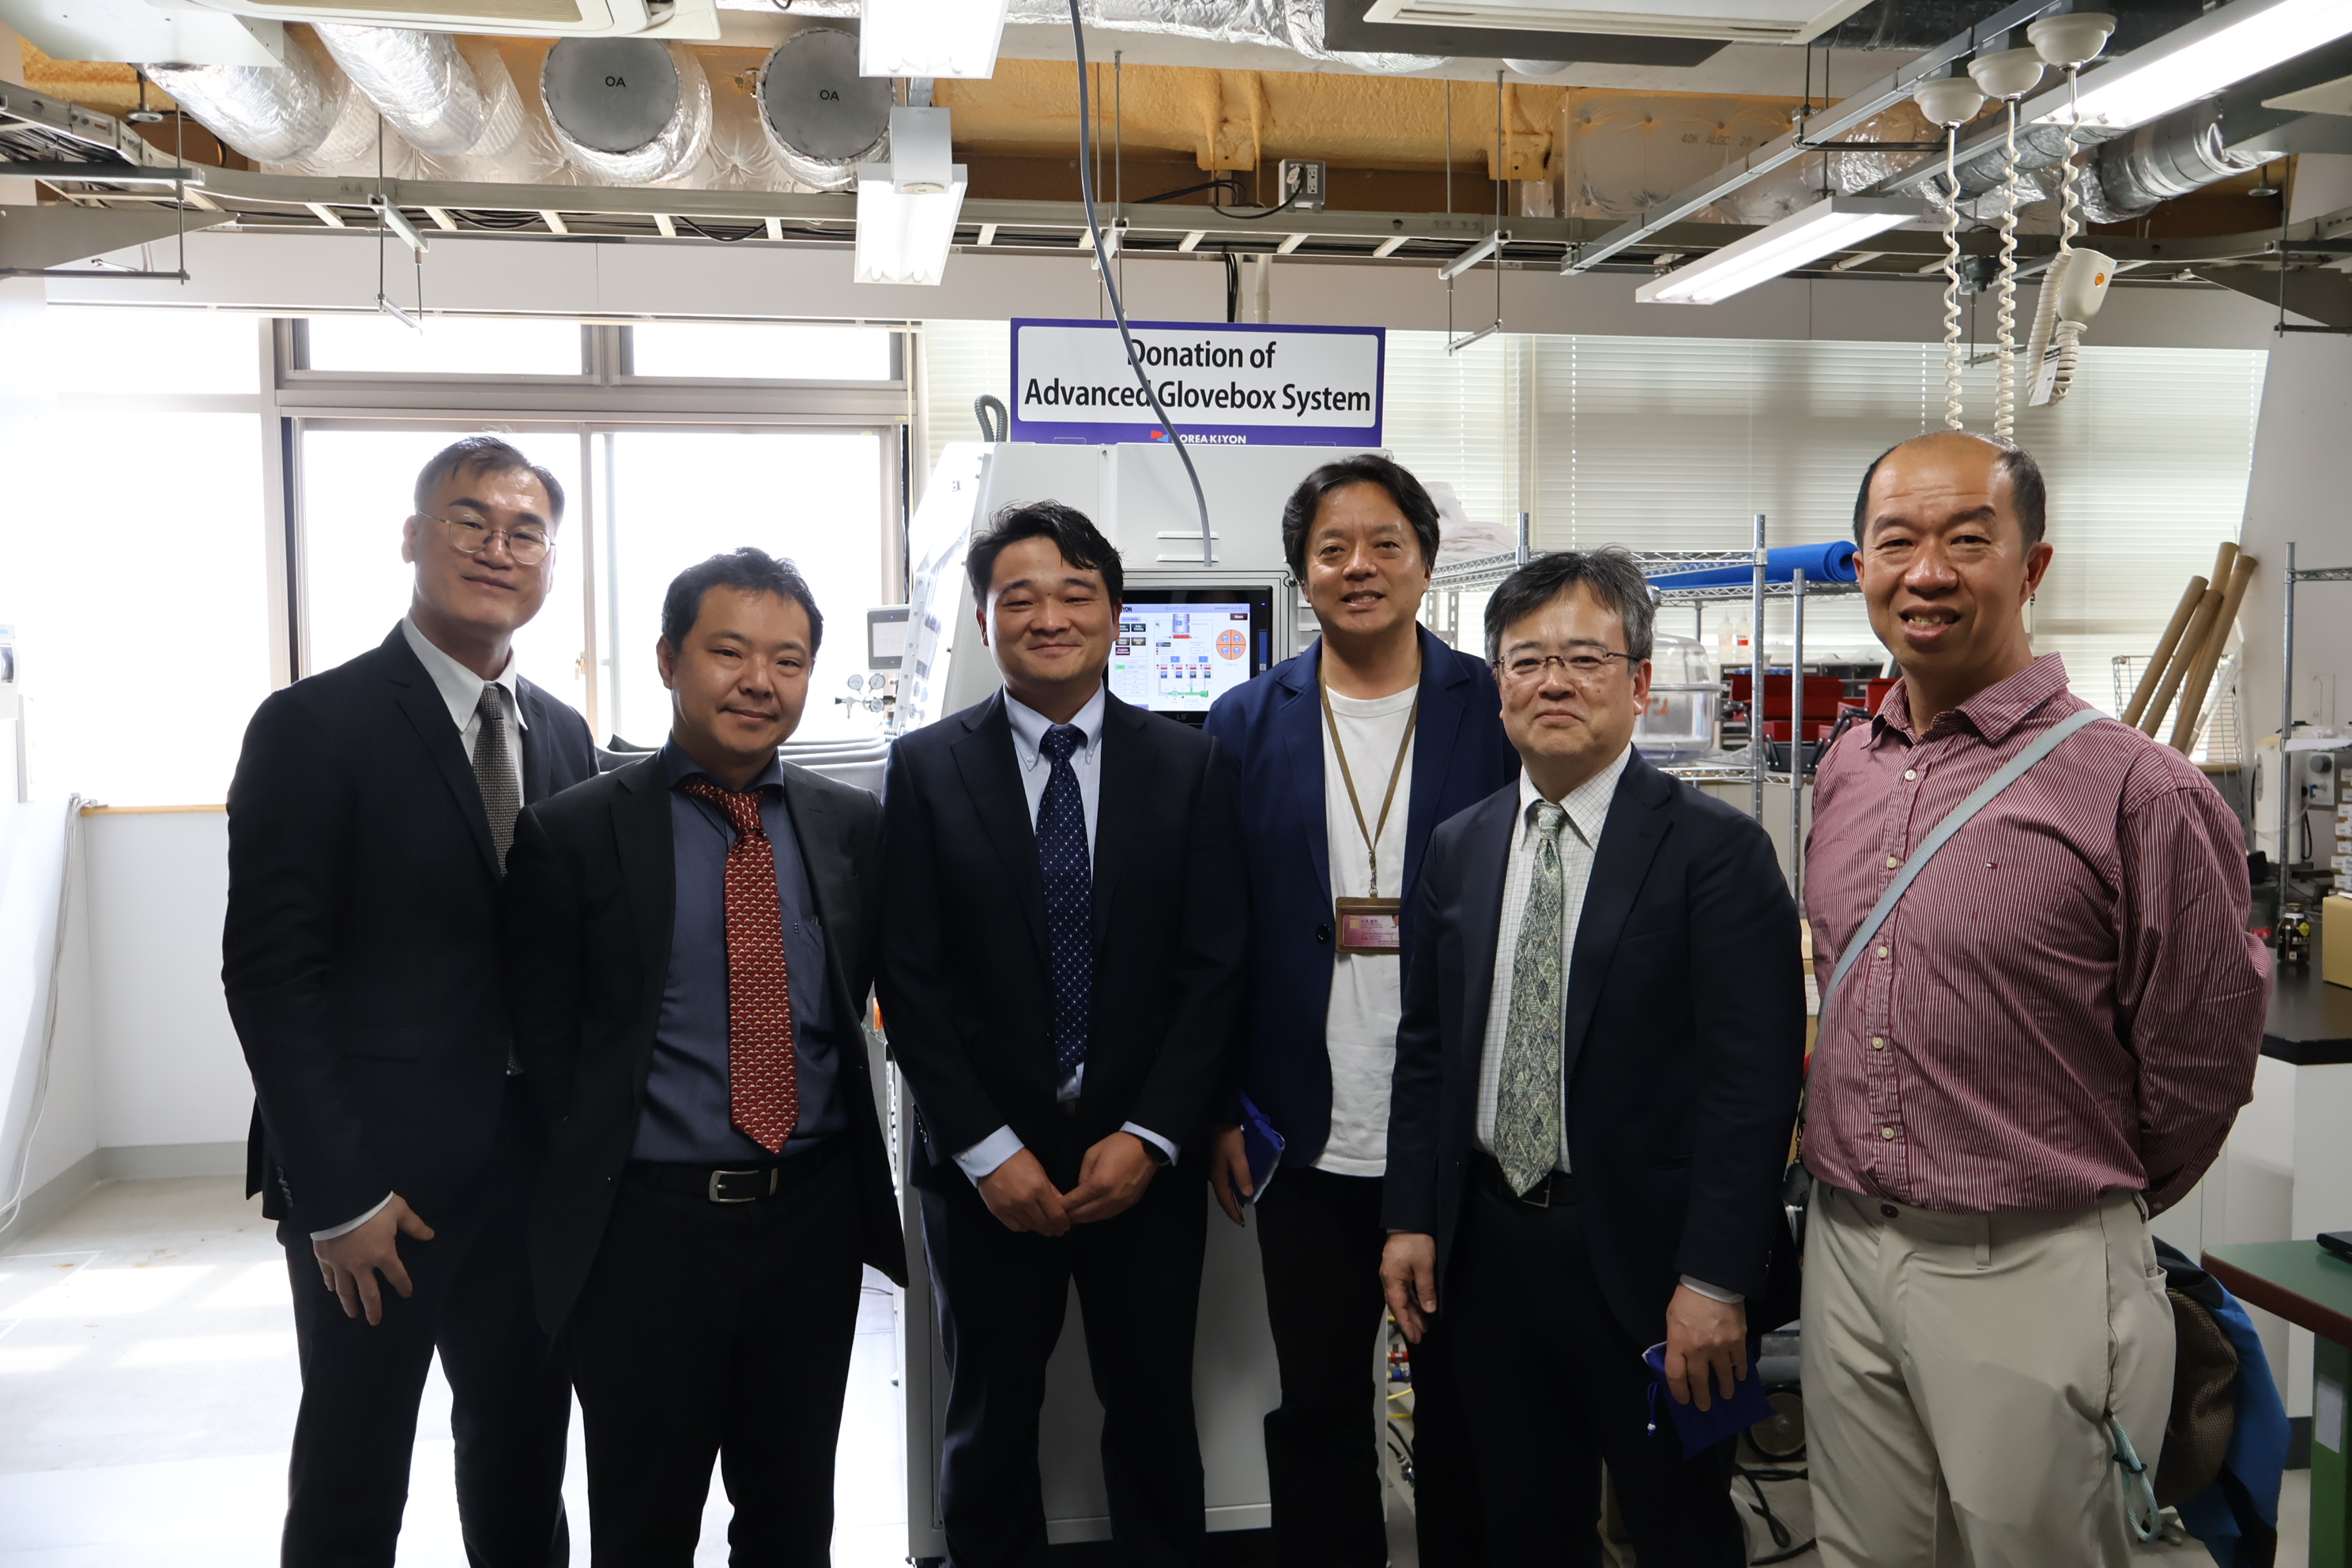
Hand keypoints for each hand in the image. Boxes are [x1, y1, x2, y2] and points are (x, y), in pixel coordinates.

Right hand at [313, 1196, 433, 1326]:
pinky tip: (332, 1290)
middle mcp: (361, 1265)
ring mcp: (340, 1264)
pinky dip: (331, 1285)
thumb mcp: (399, 1210)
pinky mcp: (324, 1258)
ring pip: (345, 1290)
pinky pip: (328, 1276)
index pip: (396, 1275)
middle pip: (368, 1293)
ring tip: (353, 1314)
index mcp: (383, 1254)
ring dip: (350, 1304)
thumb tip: (430, 1236)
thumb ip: (414, 1225)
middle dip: (373, 1309)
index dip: (403, 1285)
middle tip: (375, 1322)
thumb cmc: (372, 1204)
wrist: (337, 1199)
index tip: (407, 1294)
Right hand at [976, 1149, 1070, 1235]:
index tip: (1066, 1226)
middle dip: (1053, 1228)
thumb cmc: (1019, 1159)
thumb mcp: (1040, 1171)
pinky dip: (1024, 1227)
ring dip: (1040, 1229)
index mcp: (1039, 1188)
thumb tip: (1063, 1205)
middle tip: (1057, 1231)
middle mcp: (1025, 1201)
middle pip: (1043, 1222)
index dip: (1063, 1223)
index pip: (1055, 1213)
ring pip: (1030, 1226)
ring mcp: (1010, 1207)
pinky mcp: (998, 1211)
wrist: (992, 1155)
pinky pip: (1015, 1226)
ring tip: (1045, 1229)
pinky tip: (1029, 1225)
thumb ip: (1051, 1190)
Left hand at [1063, 1132, 1159, 1223]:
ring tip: (1072, 1217)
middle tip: (1059, 1216)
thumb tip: (1081, 1191)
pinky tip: (1090, 1213)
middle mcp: (1110, 1198)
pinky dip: (1097, 1216)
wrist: (1147, 1147)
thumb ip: (1083, 1175)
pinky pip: (1109, 1215)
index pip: (1075, 1201)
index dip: (1063, 1206)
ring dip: (1083, 1219)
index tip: (1054, 1208)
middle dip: (1071, 1215)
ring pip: (1097, 1218)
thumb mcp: (1092, 1154)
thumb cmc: (1117, 1146)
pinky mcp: (1129, 1204)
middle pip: (1085, 1214)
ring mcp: (1121, 1203)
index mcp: (1099, 1183)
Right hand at [1207, 1125, 1251, 1224]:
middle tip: (1240, 1217)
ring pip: (1224, 1188)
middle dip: (1231, 1207)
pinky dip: (1232, 1188)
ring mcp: (1217, 1167)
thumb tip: (1247, 1194)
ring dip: (1231, 1198)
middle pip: (1223, 1195)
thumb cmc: (1228, 1136)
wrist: (1218, 1117)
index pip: (1225, 1199)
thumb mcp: (1237, 1155)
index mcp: (1218, 1175)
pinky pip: (1226, 1180)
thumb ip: (1242, 1174)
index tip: (1240, 1222)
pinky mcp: (1220, 1160)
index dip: (1232, 1211)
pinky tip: (1238, 1186)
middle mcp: (1216, 1174)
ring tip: (1240, 1205)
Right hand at [1380, 1232, 1437, 1344]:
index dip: (1407, 1323)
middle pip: (1398, 1305)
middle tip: (1420, 1336)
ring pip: (1401, 1298)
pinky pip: (1404, 1290)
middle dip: (1409, 1321)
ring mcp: (1392, 1273)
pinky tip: (1419, 1307)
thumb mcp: (1424, 1266)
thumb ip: (1426, 1289)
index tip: (1415, 1337)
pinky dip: (1412, 1301)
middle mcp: (1389, 1278)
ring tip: (1423, 1325)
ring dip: (1411, 1311)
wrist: (1409, 1219)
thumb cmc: (1416, 1242)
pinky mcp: (1398, 1268)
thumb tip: (1429, 1310)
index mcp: (1392, 1279)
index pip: (1398, 1307)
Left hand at [1663, 1285, 1747, 1410]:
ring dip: (1725, 1388)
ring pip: (1723, 1375)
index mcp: (1678, 1343)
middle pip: (1700, 1381)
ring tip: (1726, 1395)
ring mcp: (1720, 1346)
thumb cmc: (1687, 1299)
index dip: (1679, 1392)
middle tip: (1705, 1406)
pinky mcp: (1737, 1340)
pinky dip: (1740, 1371)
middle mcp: (1698, 1350)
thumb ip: (1676, 1341)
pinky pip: (1740, 1361)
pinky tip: (1740, 1376)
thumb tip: (1682, 1359)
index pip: (1676, 1376)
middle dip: (1703, 1397)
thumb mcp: (1672, 1319)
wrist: (1712, 1281)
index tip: (1684, 1401)